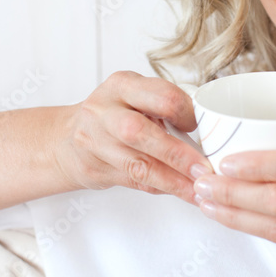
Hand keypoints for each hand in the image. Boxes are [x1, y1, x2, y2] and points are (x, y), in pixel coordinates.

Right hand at [53, 70, 212, 204]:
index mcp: (122, 85)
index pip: (160, 96)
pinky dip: (161, 187)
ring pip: (137, 164)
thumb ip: (164, 106)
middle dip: (177, 154)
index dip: (186, 113)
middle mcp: (103, 110)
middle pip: (140, 132)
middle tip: (205, 169)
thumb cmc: (113, 114)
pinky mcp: (95, 169)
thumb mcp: (134, 96)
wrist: (66, 138)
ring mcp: (95, 141)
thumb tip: (209, 127)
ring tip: (199, 188)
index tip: (205, 129)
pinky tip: (181, 191)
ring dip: (173, 180)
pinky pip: (134, 180)